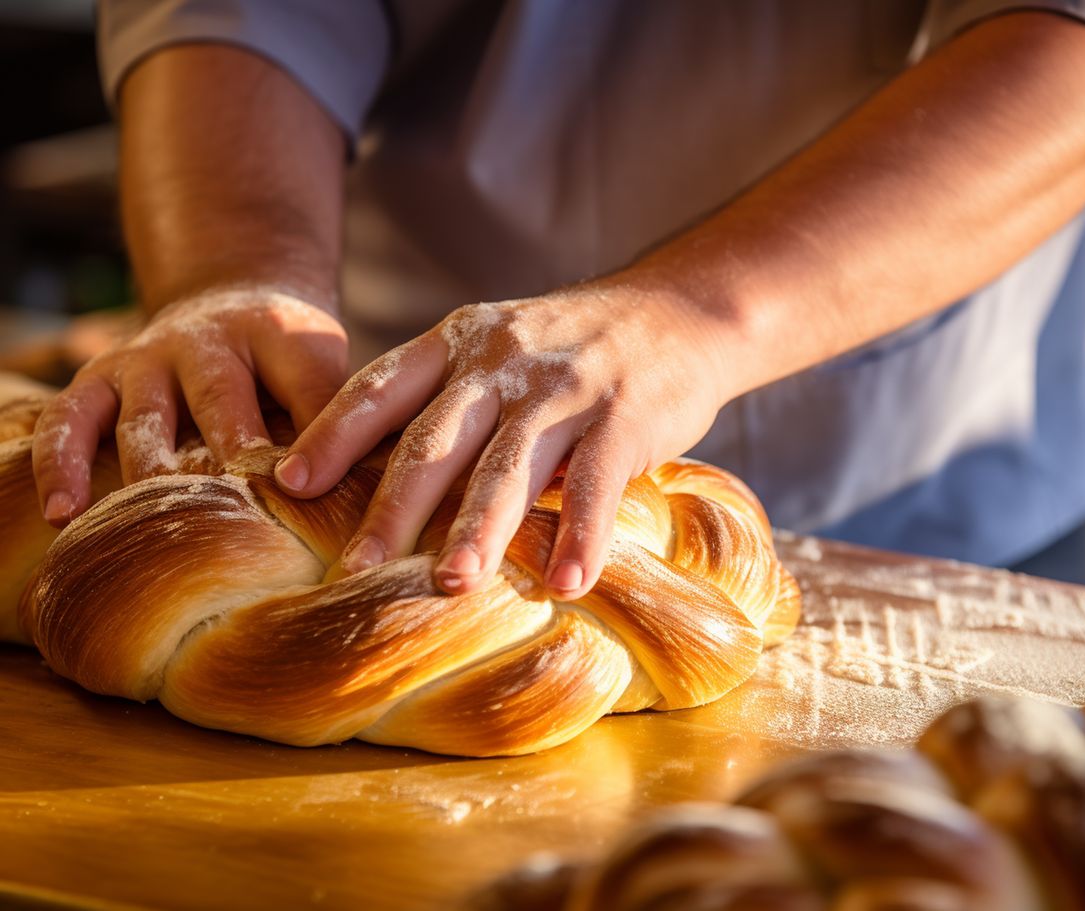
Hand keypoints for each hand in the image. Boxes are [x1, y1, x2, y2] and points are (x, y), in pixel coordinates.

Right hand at [32, 287, 347, 525]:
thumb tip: (381, 496)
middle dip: (231, 459)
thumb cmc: (289, 359)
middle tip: (240, 520)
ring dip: (152, 476)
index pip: (305, 386)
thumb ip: (347, 423)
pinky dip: (61, 463)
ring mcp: (149, 358)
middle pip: (221, 402)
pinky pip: (69, 418)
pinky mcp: (101, 379)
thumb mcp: (327, 368)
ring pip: (146, 420)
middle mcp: (209, 342)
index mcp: (279, 336)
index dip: (313, 436)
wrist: (230, 300)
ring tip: (152, 529)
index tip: (310, 489)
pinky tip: (64, 513)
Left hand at [276, 277, 730, 597]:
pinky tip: (568, 583)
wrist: (678, 312)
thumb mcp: (499, 346)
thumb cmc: (574, 346)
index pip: (382, 386)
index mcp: (460, 341)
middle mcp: (503, 360)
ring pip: (509, 464)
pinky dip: (582, 535)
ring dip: (479, 529)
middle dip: (393, 508)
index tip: (290, 484)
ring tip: (452, 585)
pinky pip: (597, 482)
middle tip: (354, 570)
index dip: (333, 434)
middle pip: (436, 438)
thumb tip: (383, 478)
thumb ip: (449, 397)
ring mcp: (564, 387)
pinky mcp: (623, 415)